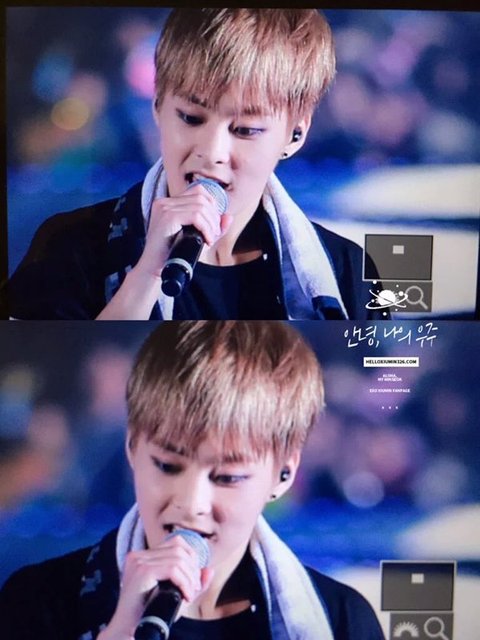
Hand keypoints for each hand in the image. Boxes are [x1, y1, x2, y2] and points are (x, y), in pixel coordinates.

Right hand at [96, 183, 231, 318]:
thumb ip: (213, 227)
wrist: (154, 269)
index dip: (212, 205)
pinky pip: (196, 216)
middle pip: (201, 198)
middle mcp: (165, 202)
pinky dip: (206, 229)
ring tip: (210, 239)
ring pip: (201, 207)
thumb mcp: (197, 238)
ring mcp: (165, 208)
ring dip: (211, 224)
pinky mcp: (168, 217)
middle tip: (214, 235)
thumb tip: (229, 216)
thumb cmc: (174, 255)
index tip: (214, 224)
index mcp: (169, 203)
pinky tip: (207, 241)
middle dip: (214, 217)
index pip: (198, 190)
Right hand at [97, 535, 212, 639]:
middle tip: (194, 589)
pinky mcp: (142, 571)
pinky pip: (172, 569)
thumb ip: (193, 583)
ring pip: (178, 559)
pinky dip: (184, 582)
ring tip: (190, 594)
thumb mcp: (175, 596)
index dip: (191, 556)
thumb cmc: (150, 615)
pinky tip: (186, 596)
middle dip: (193, 568)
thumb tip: (210, 570)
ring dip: (190, 577)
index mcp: (143, 557)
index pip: (175, 542)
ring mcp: (139, 562)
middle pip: (179, 548)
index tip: (194, 578)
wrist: (127, 632)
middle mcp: (139, 555)